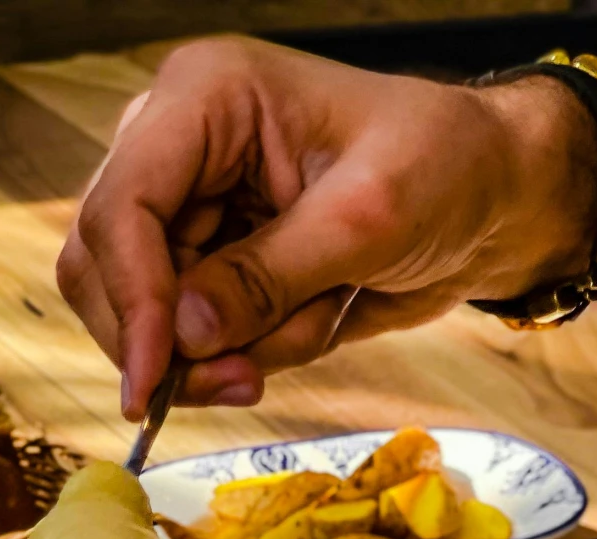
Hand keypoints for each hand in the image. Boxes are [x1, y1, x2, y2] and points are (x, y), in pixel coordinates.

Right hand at [58, 37, 596, 413]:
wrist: (490, 197)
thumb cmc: (443, 168)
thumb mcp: (366, 220)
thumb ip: (270, 277)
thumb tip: (185, 335)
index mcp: (206, 97)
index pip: (122, 204)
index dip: (131, 299)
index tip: (155, 380)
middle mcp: (179, 148)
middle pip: (106, 265)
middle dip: (167, 340)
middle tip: (240, 383)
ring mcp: (193, 210)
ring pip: (147, 315)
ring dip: (221, 352)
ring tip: (303, 337)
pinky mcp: (216, 264)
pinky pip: (197, 338)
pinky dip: (248, 354)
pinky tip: (311, 326)